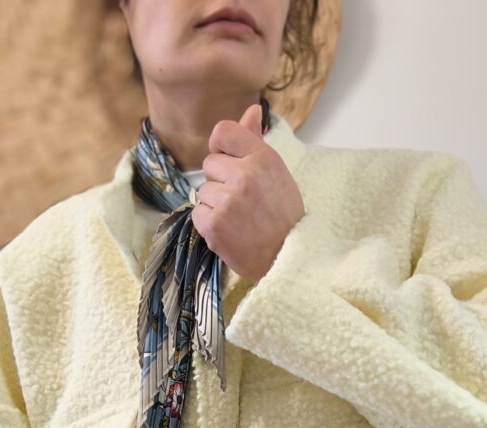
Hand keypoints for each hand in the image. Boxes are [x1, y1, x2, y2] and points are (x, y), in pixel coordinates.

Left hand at [191, 103, 305, 283]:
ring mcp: (227, 201)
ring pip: (203, 190)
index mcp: (262, 157)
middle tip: (243, 201)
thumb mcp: (277, 173)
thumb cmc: (284, 215)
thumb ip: (256, 141)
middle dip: (220, 181)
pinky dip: (209, 223)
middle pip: (209, 164)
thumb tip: (250, 109)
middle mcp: (244, 175)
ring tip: (239, 218)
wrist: (288, 258)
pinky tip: (230, 230)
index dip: (221, 148)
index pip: (222, 131)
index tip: (230, 164)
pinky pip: (198, 212)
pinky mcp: (213, 224)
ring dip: (215, 204)